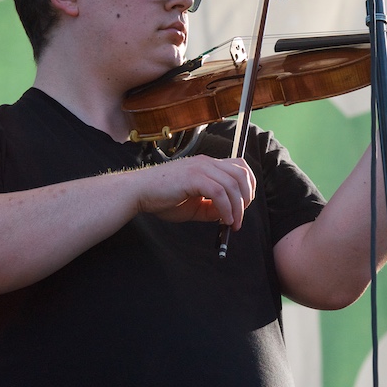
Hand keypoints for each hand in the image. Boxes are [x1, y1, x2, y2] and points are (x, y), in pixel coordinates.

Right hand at [133, 155, 255, 229]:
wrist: (139, 192)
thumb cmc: (162, 198)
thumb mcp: (194, 205)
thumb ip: (212, 207)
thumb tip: (229, 215)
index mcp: (207, 165)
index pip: (240, 167)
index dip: (248, 186)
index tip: (244, 206)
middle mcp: (206, 162)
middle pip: (242, 173)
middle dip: (247, 197)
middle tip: (240, 217)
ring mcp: (200, 168)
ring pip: (232, 184)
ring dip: (238, 207)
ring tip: (232, 223)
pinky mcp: (193, 177)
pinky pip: (219, 192)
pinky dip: (226, 208)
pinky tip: (223, 220)